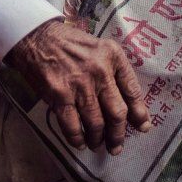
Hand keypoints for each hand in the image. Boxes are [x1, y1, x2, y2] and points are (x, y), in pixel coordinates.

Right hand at [5, 19, 149, 154]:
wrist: (38, 35)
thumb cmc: (70, 42)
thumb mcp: (98, 47)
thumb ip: (112, 70)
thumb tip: (124, 103)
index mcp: (112, 55)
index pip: (132, 89)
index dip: (139, 113)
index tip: (142, 127)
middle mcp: (100, 70)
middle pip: (117, 112)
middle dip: (118, 134)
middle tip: (116, 146)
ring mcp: (80, 83)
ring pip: (96, 123)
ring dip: (97, 139)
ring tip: (96, 144)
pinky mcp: (60, 94)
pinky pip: (72, 126)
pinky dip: (77, 139)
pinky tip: (79, 142)